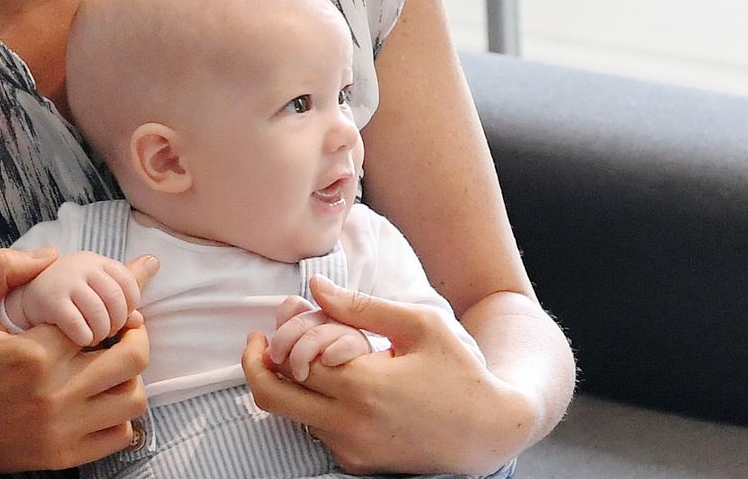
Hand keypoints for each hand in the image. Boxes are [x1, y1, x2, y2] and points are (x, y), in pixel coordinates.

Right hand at [0, 248, 159, 477]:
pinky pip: (120, 435)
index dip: (120, 298)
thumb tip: (51, 255)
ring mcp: (63, 429)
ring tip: (113, 360)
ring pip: (133, 399)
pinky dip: (122, 414)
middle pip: (132, 357)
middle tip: (124, 324)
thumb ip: (1, 270)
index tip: (130, 287)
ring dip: (131, 374)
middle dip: (135, 332)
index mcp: (34, 353)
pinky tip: (103, 397)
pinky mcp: (64, 455)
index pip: (102, 315)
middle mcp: (55, 394)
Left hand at [242, 276, 534, 475]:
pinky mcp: (358, 464)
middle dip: (255, 365)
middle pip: (270, 396)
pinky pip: (317, 432)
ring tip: (313, 358)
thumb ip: (361, 306)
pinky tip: (338, 385)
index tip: (284, 316)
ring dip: (290, 385)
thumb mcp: (420, 325)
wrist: (491, 432)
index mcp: (362, 385)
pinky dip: (314, 407)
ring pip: (292, 415)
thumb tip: (314, 286)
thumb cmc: (460, 372)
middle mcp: (350, 423)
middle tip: (260, 344)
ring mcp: (352, 448)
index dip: (280, 334)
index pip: (290, 359)